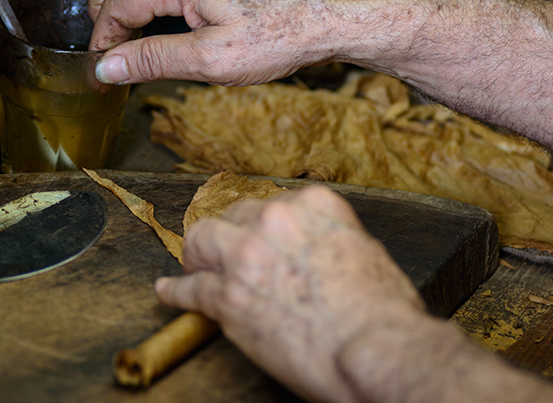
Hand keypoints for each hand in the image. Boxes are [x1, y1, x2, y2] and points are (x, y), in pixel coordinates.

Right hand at [88, 0, 374, 85]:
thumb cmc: (283, 35)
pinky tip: (167, 0)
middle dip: (103, 1)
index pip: (117, 4)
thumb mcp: (212, 61)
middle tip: (114, 41)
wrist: (333, 14)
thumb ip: (153, 60)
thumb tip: (107, 66)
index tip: (101, 72)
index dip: (102, 42)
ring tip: (132, 14)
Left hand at [155, 185, 424, 402]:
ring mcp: (246, 256)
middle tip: (230, 256)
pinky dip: (176, 290)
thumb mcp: (368, 253)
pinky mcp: (227, 297)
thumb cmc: (383, 313)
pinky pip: (190, 289)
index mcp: (315, 205)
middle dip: (232, 236)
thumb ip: (334, 240)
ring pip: (202, 240)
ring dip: (198, 255)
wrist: (373, 349)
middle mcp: (276, 221)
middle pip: (236, 216)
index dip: (265, 226)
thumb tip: (322, 251)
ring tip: (196, 267)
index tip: (262, 239)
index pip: (275, 204)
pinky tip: (169, 291)